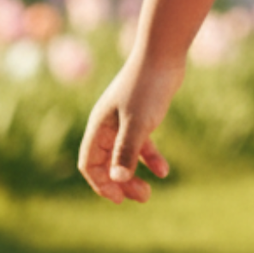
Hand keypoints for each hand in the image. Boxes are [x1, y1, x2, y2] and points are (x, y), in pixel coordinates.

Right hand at [77, 56, 182, 203]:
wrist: (163, 54)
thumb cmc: (147, 87)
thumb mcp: (138, 123)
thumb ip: (126, 152)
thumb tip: (118, 180)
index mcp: (99, 127)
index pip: (89, 164)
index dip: (100, 184)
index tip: (119, 198)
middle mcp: (108, 125)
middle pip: (107, 163)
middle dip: (121, 183)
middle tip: (142, 197)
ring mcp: (124, 120)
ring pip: (124, 156)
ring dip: (134, 175)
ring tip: (150, 192)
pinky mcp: (141, 115)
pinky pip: (141, 144)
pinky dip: (150, 157)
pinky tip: (164, 170)